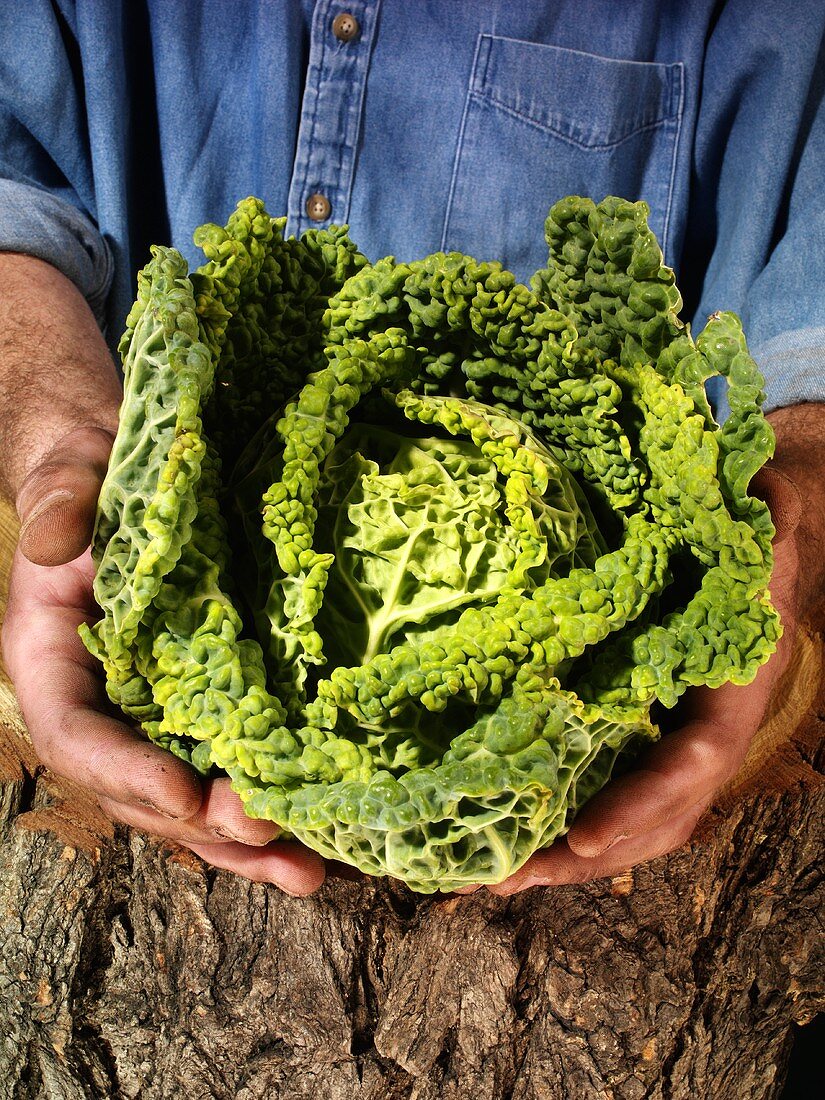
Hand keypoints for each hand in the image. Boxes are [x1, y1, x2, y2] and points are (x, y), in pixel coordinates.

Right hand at [0, 256, 325, 895]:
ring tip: (313, 871)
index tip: (187, 798)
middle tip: (279, 847)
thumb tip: (52, 542)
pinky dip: (270, 802)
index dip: (124, 774)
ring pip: (190, 798)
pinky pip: (231, 764)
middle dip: (207, 829)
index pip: (76, 733)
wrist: (133, 471)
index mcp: (53, 659)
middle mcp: (105, 701)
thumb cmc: (96, 468)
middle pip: (142, 790)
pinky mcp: (207, 704)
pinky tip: (323, 835)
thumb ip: (58, 503)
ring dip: (246, 842)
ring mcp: (157, 711)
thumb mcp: (72, 473)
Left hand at [474, 403, 822, 895]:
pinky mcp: (643, 744)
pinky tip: (512, 843)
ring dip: (567, 859)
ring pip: (630, 825)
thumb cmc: (751, 547)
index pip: (696, 760)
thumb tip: (765, 488)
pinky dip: (568, 830)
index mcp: (734, 694)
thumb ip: (771, 511)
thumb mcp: (765, 525)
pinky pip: (612, 799)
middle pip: (654, 819)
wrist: (754, 570)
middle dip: (588, 856)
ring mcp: (673, 749)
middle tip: (509, 879)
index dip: (644, 801)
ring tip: (490, 878)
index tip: (586, 838)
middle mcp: (707, 738)